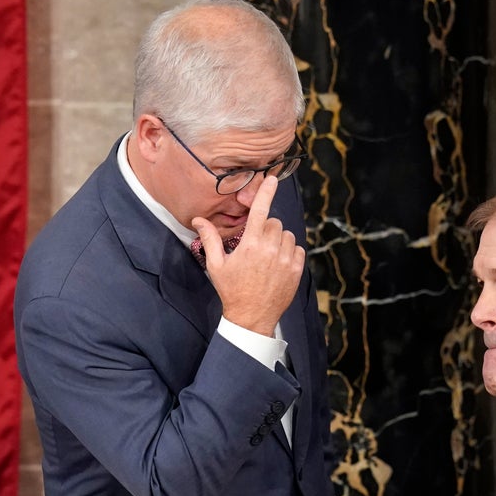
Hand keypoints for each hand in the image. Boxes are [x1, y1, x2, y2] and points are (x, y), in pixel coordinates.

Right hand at [191, 175, 304, 335]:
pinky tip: (277, 264)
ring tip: (266, 257)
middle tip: (254, 246)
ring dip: (277, 240)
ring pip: (286, 234)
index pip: (259, 211)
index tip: (271, 179)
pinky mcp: (296, 269)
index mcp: (250, 244)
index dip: (265, 192)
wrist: (252, 317)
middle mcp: (270, 249)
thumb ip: (210, 239)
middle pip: (273, 222)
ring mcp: (285, 259)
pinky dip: (289, 251)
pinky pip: (297, 248)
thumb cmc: (232, 290)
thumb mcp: (216, 265)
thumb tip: (198, 220)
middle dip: (264, 229)